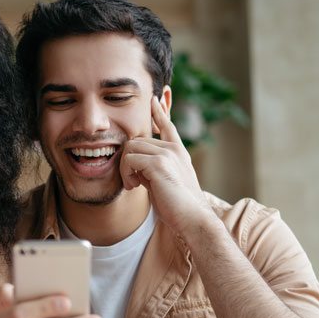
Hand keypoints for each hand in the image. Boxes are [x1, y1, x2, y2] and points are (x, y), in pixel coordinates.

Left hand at [120, 95, 212, 235]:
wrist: (193, 218)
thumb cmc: (178, 206)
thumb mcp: (164, 181)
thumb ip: (152, 169)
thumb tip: (136, 166)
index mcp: (178, 152)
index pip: (167, 125)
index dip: (158, 111)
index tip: (153, 99)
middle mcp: (173, 149)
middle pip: (137, 140)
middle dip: (128, 160)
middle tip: (132, 181)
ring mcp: (167, 154)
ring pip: (130, 147)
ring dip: (125, 167)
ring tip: (133, 185)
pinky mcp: (158, 163)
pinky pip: (129, 159)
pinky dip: (126, 173)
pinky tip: (134, 186)